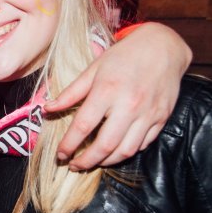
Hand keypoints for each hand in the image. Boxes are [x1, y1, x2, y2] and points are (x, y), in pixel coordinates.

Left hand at [45, 23, 189, 169]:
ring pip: (125, 151)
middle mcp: (129, 105)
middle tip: (75, 166)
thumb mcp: (94, 68)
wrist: (163, 47)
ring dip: (106, 162)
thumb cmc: (124, 55)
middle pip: (105, 145)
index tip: (61, 155)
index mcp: (107, 90)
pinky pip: (143, 145)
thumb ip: (71, 92)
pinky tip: (115, 151)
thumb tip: (48, 109)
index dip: (69, 145)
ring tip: (94, 161)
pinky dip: (126, 152)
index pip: (83, 126)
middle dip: (86, 161)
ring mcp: (148, 114)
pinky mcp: (162, 118)